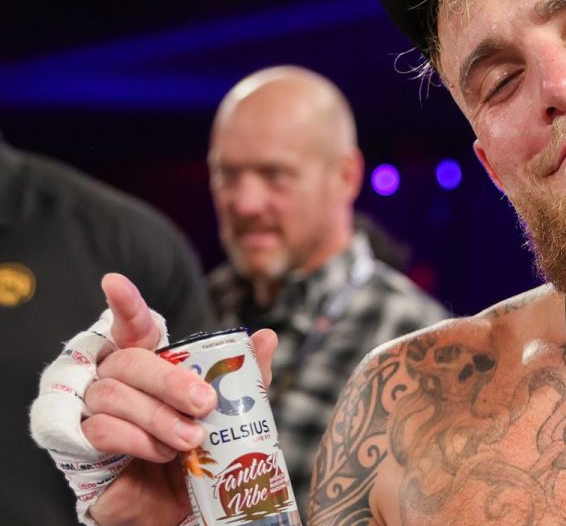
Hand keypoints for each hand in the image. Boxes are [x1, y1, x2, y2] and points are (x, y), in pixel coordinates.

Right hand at [85, 274, 277, 524]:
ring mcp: (92, 411)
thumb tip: (266, 337)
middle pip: (129, 362)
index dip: (126, 306)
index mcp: (148, 366)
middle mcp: (114, 380)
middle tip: (204, 404)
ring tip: (191, 440)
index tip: (114, 282)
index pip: (132, 328)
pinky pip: (101, 430)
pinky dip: (137, 440)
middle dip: (170, 381)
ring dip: (159, 418)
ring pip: (114, 395)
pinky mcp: (81, 445)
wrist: (176, 508)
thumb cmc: (196, 453)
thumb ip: (243, 377)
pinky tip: (162, 454)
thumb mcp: (227, 414)